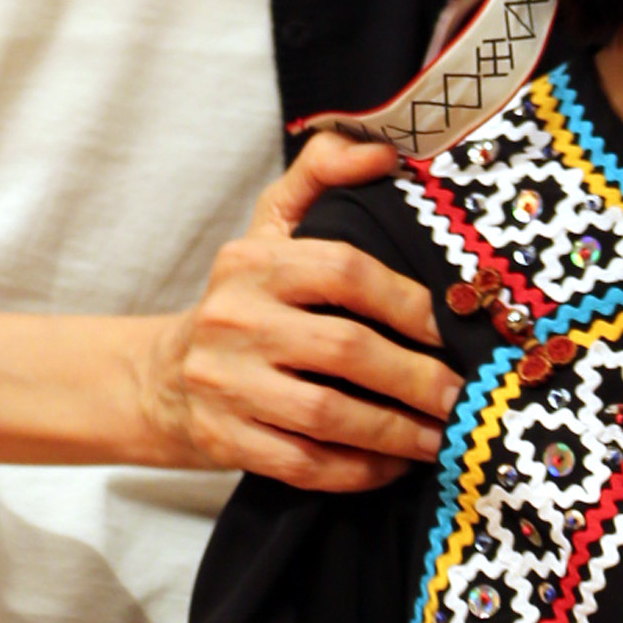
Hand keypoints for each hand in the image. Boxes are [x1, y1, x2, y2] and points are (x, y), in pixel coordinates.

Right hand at [142, 140, 455, 492]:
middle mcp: (235, 320)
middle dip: (416, 378)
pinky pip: (306, 464)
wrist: (160, 379)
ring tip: (443, 437)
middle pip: (344, 350)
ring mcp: (226, 385)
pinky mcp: (224, 441)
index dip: (406, 300)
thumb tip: (386, 151)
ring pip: (327, 416)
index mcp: (252, 262)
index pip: (343, 270)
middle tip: (462, 395)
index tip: (450, 327)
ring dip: (397, 432)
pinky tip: (395, 465)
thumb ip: (320, 172)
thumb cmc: (241, 299)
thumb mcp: (267, 225)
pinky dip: (359, 471)